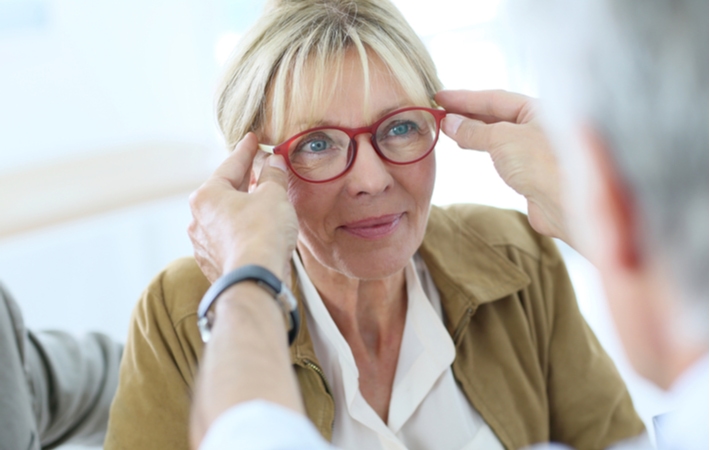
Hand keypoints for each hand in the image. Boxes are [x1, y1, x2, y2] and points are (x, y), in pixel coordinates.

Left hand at [188, 132, 297, 282]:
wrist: (256, 279)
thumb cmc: (262, 233)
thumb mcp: (273, 195)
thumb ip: (273, 176)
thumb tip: (274, 163)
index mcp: (207, 195)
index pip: (230, 165)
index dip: (246, 151)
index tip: (252, 139)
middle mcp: (198, 218)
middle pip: (225, 192)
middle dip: (245, 180)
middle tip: (261, 168)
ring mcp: (202, 244)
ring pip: (225, 217)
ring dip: (243, 208)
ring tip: (262, 203)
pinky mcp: (212, 264)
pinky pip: (228, 239)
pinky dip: (241, 231)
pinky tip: (256, 232)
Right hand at [435, 89, 567, 242]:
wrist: (567, 204)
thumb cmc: (543, 163)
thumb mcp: (502, 139)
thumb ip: (474, 130)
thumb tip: (450, 122)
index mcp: (539, 108)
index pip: (495, 98)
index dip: (465, 98)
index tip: (440, 97)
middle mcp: (540, 124)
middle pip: (497, 114)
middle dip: (467, 113)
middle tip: (440, 112)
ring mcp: (535, 147)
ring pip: (498, 133)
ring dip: (473, 130)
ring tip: (449, 128)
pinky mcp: (531, 170)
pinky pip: (501, 152)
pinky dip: (483, 146)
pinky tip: (469, 145)